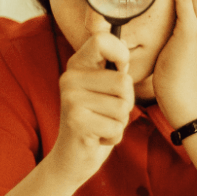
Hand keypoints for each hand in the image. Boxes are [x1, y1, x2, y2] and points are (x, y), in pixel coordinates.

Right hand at [49, 32, 134, 185]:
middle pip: (123, 80)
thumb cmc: (96, 119)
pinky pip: (117, 126)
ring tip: (102, 123)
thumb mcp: (102, 87)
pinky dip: (114, 135)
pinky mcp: (76, 121)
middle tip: (107, 111)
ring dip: (120, 120)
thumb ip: (111, 64)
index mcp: (77, 64)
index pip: (102, 40)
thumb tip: (118, 38)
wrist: (70, 157)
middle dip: (126, 101)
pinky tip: (98, 136)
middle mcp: (70, 78)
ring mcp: (71, 99)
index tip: (121, 70)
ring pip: (123, 105)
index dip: (121, 54)